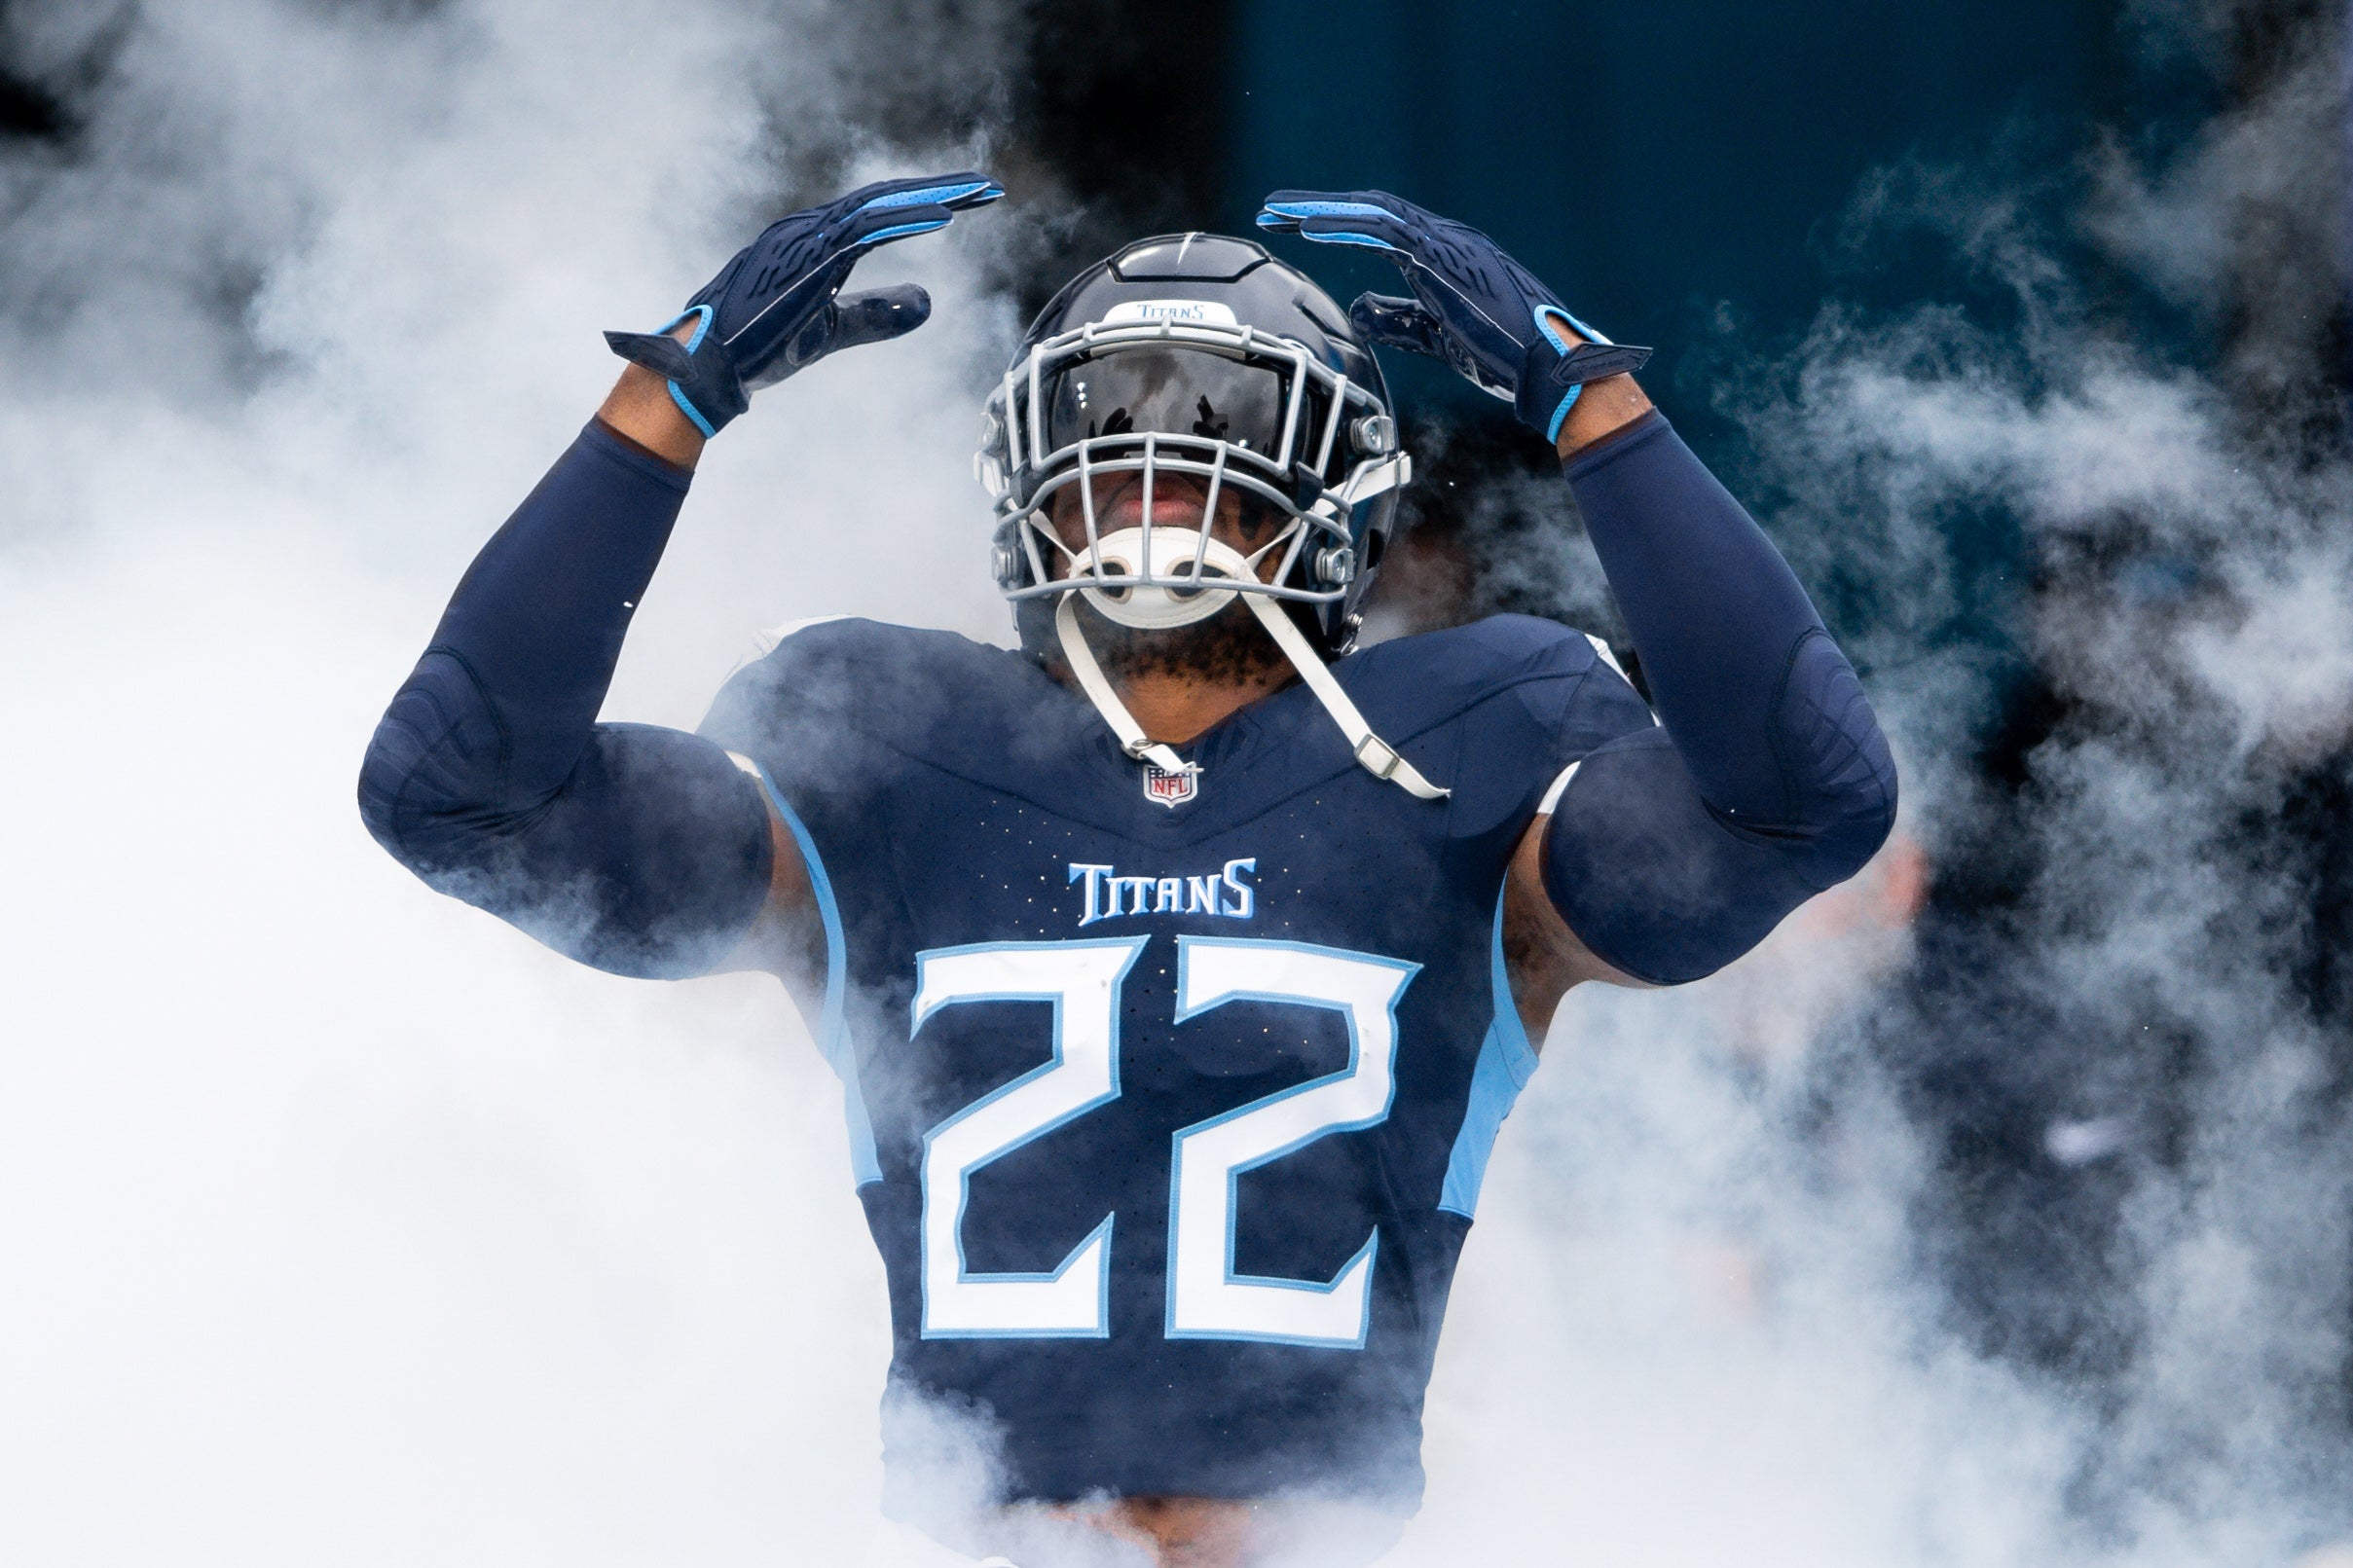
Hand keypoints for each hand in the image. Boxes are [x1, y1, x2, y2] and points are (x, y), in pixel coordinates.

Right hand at [605, 172, 1002, 435]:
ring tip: (976, 194)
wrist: (707, 366)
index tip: (970, 202)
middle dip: (938, 189)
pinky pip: (862, 232)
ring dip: (930, 197)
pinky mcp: (803, 258)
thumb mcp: (832, 327)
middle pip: (885, 198)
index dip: (924, 203)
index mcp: (815, 240)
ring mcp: (804, 238)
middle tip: (987, 186)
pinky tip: (942, 219)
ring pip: (878, 206)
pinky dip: (904, 222)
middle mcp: (809, 228)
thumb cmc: (759, 344)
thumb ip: (878, 314)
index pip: (879, 212)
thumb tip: (928, 304)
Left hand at [1255, 189, 1648, 443]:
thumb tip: (1356, 308)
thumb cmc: (1502, 352)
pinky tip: (1312, 229)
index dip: (1334, 223)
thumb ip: (1397, 319)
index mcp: (1440, 255)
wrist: (1546, 366)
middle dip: (1318, 209)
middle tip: (1272, 210)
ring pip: (1372, 214)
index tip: (1294, 228)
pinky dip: (1347, 227)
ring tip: (1279, 213)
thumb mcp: (1434, 334)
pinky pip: (1387, 233)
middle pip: (1368, 212)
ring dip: (1322, 211)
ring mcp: (1445, 243)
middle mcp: (1442, 239)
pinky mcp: (1445, 258)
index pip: (1377, 227)